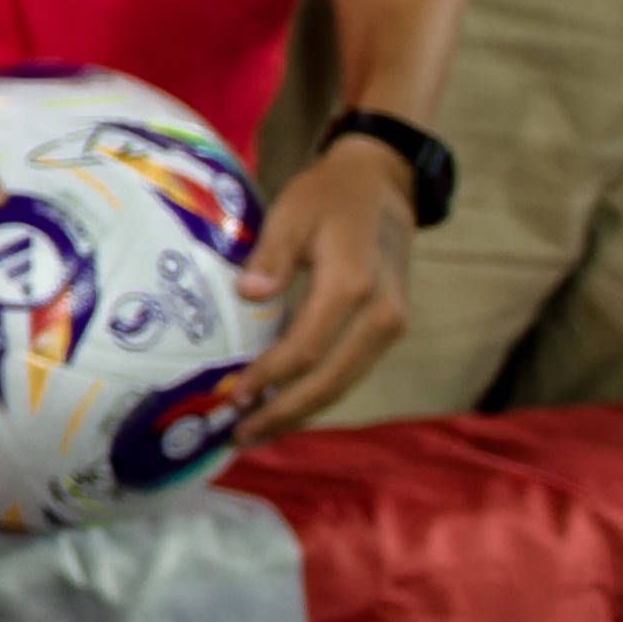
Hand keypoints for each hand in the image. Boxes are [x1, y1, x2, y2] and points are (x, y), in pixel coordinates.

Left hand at [226, 138, 415, 441]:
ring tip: (256, 431)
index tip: (232, 398)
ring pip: (344, 383)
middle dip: (284, 412)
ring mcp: (390, 326)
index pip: (306, 349)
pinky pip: (350, 370)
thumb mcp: (292, 212)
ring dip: (301, 410)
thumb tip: (248, 295)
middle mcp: (381, 316)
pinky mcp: (388, 329)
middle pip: (330, 381)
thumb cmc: (328, 196)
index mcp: (353, 287)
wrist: (383, 185)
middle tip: (239, 436)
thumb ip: (270, 255)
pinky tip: (285, 403)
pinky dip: (318, 392)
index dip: (269, 378)